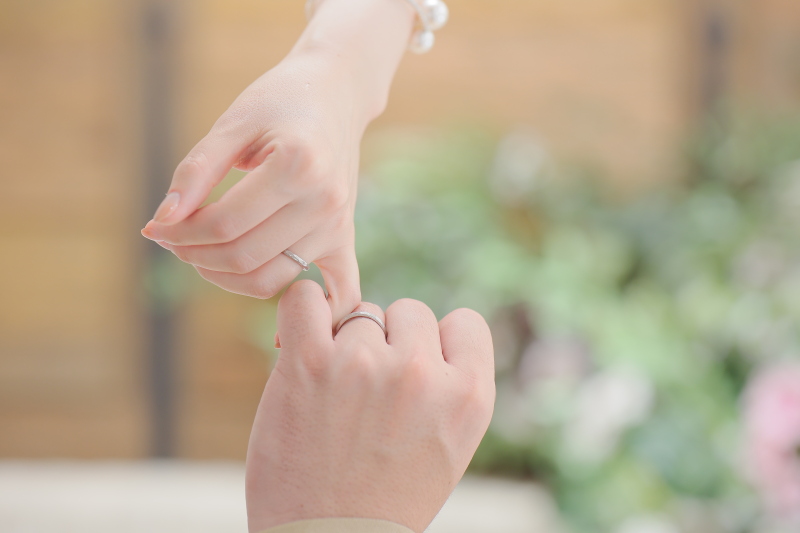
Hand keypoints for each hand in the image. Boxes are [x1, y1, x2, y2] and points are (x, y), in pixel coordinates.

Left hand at [140, 0, 414, 323]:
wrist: (335, 94)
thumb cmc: (278, 102)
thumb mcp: (232, 124)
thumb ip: (195, 172)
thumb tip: (160, 223)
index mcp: (298, 167)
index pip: (224, 224)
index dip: (180, 233)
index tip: (155, 228)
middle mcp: (325, 202)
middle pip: (245, 256)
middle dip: (195, 256)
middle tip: (171, 241)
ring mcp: (338, 224)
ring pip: (272, 278)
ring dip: (226, 278)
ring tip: (200, 258)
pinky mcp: (344, 236)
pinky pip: (339, 291)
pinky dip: (319, 317)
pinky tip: (286, 342)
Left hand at [245, 281, 494, 532]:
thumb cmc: (386, 498)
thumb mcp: (450, 444)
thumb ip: (449, 385)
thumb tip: (418, 326)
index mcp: (469, 396)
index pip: (466, 322)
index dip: (439, 344)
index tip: (418, 372)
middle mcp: (421, 374)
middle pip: (410, 311)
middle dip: (392, 343)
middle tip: (369, 391)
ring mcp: (365, 365)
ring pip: (360, 312)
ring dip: (346, 342)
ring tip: (334, 392)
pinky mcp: (308, 364)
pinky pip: (304, 298)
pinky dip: (303, 310)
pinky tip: (298, 342)